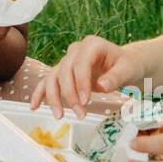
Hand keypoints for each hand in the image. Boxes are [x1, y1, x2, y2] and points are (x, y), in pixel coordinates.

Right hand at [30, 34, 144, 118]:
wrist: (125, 65)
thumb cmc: (128, 66)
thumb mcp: (128, 70)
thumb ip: (116, 77)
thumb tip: (102, 86)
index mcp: (92, 45)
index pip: (80, 63)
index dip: (80, 82)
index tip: (86, 101)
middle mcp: (76, 51)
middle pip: (64, 72)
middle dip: (69, 95)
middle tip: (80, 114)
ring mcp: (67, 61)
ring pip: (52, 77)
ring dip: (53, 97)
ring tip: (59, 116)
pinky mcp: (63, 73)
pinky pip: (47, 82)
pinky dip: (39, 93)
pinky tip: (34, 107)